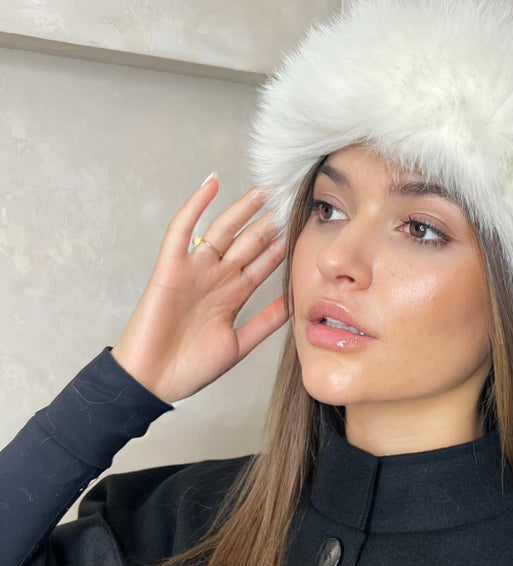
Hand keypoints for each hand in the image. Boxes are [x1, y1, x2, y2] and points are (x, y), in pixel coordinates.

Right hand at [112, 175, 287, 402]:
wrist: (153, 381)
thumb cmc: (190, 368)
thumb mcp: (240, 344)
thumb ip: (265, 322)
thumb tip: (295, 302)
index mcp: (233, 295)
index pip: (265, 262)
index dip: (284, 243)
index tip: (306, 224)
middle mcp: (216, 278)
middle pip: (249, 242)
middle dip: (271, 221)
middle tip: (293, 197)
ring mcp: (194, 270)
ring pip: (223, 230)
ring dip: (243, 209)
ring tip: (264, 188)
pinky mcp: (170, 268)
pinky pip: (182, 231)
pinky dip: (194, 206)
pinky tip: (211, 184)